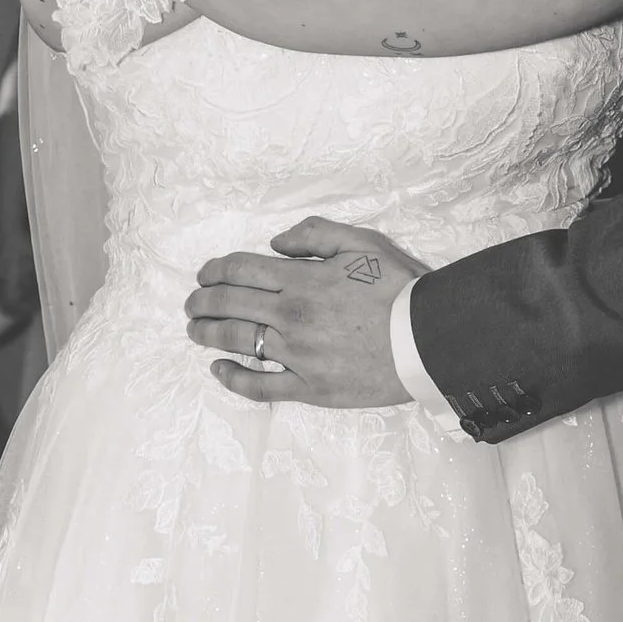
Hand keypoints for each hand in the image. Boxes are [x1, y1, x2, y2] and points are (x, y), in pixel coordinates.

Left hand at [187, 218, 422, 406]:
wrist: (430, 340)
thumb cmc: (401, 289)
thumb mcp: (363, 242)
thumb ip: (314, 234)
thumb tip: (274, 243)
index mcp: (301, 279)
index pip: (239, 270)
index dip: (214, 270)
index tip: (204, 274)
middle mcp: (291, 316)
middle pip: (229, 304)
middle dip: (202, 301)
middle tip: (192, 303)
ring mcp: (297, 354)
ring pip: (236, 341)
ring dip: (206, 333)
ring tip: (195, 330)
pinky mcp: (309, 387)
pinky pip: (260, 386)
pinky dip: (232, 378)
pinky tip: (218, 370)